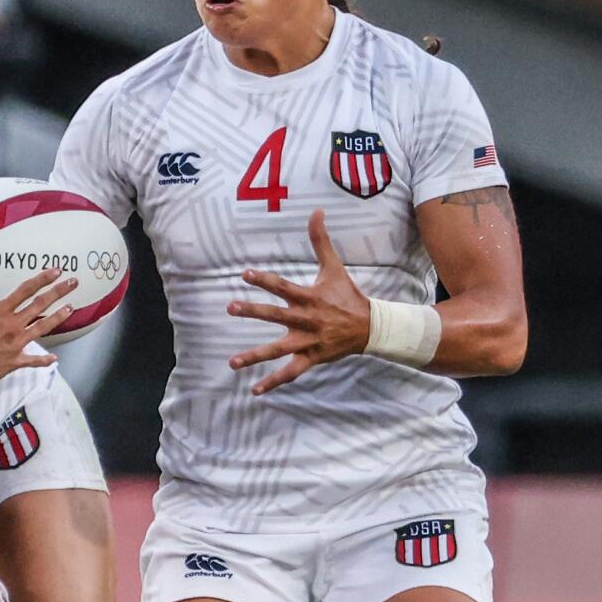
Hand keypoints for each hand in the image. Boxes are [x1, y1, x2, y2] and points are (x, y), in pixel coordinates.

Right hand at [0, 274, 74, 399]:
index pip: (25, 290)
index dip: (42, 279)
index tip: (56, 271)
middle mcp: (12, 325)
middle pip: (40, 305)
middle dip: (59, 292)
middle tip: (73, 282)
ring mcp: (16, 344)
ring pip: (43, 327)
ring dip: (59, 317)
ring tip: (71, 308)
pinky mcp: (15, 361)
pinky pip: (34, 361)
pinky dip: (44, 360)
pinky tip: (54, 359)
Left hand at [228, 210, 372, 394]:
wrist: (371, 327)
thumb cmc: (347, 296)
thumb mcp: (334, 267)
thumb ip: (321, 241)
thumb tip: (316, 211)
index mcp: (309, 297)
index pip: (283, 286)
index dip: (264, 279)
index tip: (244, 274)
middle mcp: (306, 320)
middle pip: (277, 315)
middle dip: (254, 312)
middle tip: (230, 308)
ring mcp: (308, 341)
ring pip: (278, 350)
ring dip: (255, 356)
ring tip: (232, 363)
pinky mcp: (311, 358)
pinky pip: (290, 372)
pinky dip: (273, 382)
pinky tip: (254, 390)